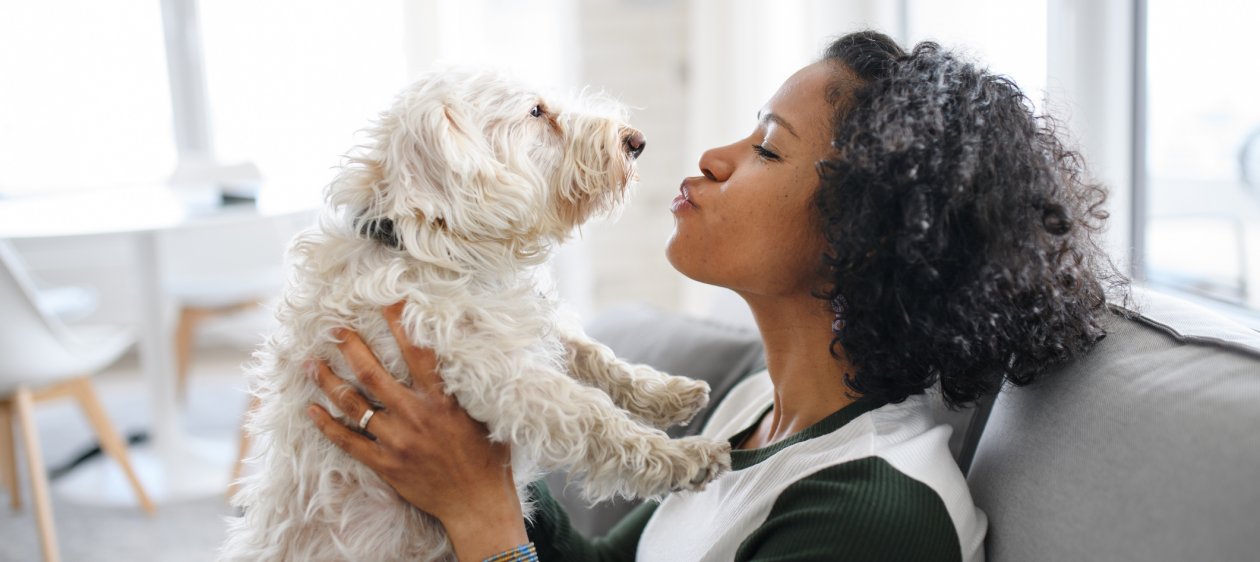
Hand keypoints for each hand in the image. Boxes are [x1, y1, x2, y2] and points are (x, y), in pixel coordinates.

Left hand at [307, 303, 526, 560]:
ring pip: (354, 405)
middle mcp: (415, 416)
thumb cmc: (489, 458)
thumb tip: (470, 352)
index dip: (400, 323)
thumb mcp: (487, 414)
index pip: (417, 351)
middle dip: (350, 347)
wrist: (477, 503)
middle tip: (332, 328)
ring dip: (329, 381)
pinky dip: (327, 426)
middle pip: (372, 374)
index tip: (385, 300)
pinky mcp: (384, 464)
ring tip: (311, 362)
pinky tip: (311, 410)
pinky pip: (348, 442)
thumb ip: (469, 387)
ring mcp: (396, 441)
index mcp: (442, 400)